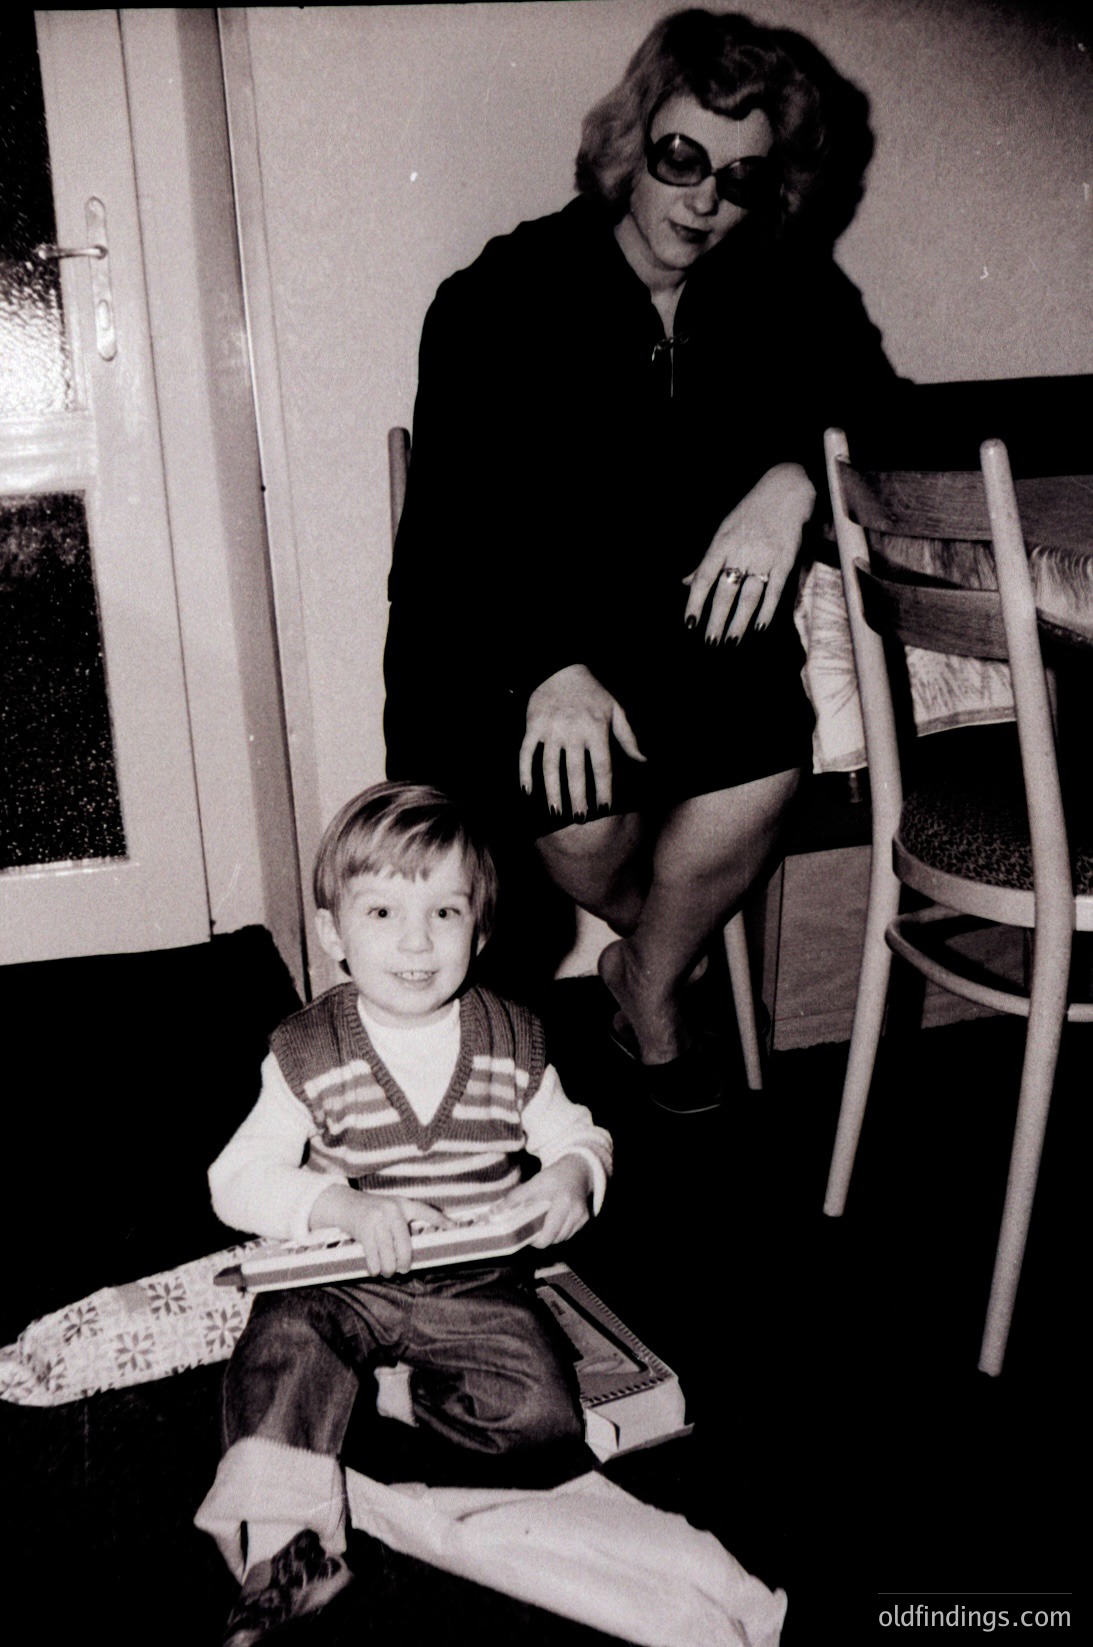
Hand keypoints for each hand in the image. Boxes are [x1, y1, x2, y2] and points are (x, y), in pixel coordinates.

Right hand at [309, 1185, 451, 1276]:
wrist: (344, 1203)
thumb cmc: (371, 1211)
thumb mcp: (390, 1208)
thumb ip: (403, 1222)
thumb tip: (416, 1248)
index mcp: (402, 1204)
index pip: (426, 1212)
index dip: (441, 1220)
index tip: (455, 1228)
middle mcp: (393, 1210)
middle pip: (405, 1245)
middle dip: (405, 1262)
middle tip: (404, 1270)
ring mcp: (378, 1220)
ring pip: (389, 1254)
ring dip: (388, 1269)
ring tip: (388, 1272)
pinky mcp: (364, 1230)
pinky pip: (373, 1256)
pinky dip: (374, 1267)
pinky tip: (374, 1270)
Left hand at [498, 1157, 593, 1247]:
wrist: (577, 1170)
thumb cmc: (554, 1176)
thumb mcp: (534, 1183)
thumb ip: (516, 1197)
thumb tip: (494, 1211)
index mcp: (562, 1201)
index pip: (548, 1232)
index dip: (535, 1241)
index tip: (526, 1236)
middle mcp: (574, 1210)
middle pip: (553, 1238)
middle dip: (542, 1239)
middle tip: (532, 1233)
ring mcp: (582, 1216)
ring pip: (562, 1238)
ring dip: (551, 1236)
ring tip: (543, 1226)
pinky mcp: (586, 1219)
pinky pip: (569, 1234)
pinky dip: (561, 1233)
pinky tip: (554, 1223)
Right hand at [518, 664, 644, 816]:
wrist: (561, 668)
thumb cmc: (593, 692)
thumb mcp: (616, 710)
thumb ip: (628, 737)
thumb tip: (643, 760)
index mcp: (596, 729)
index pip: (602, 767)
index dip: (604, 789)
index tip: (604, 808)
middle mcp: (573, 731)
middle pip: (576, 772)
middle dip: (578, 797)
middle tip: (580, 818)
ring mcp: (551, 730)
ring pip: (550, 767)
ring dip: (553, 791)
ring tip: (556, 811)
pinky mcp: (533, 726)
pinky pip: (527, 753)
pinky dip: (525, 773)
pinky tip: (527, 791)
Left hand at [683, 463, 815, 643]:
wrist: (786, 490)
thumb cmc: (750, 513)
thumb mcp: (723, 531)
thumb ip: (706, 561)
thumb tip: (685, 582)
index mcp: (721, 544)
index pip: (703, 577)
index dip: (695, 602)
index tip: (689, 624)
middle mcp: (741, 552)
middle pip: (725, 592)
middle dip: (716, 620)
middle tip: (709, 643)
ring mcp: (764, 557)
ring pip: (749, 597)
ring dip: (739, 622)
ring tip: (731, 642)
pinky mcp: (785, 561)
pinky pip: (775, 591)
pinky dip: (766, 611)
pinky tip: (758, 628)